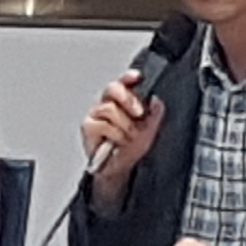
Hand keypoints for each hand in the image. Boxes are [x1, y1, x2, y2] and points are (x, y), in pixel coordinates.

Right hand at [80, 75, 166, 212]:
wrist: (119, 169)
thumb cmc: (131, 148)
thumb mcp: (149, 131)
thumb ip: (154, 115)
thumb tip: (157, 101)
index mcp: (123, 100)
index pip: (124, 82)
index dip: (129, 77)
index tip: (137, 77)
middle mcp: (108, 103)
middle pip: (113, 88)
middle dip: (128, 99)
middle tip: (138, 113)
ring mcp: (96, 113)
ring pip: (109, 108)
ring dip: (124, 125)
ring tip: (128, 137)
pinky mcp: (88, 125)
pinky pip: (102, 124)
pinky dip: (114, 134)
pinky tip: (117, 142)